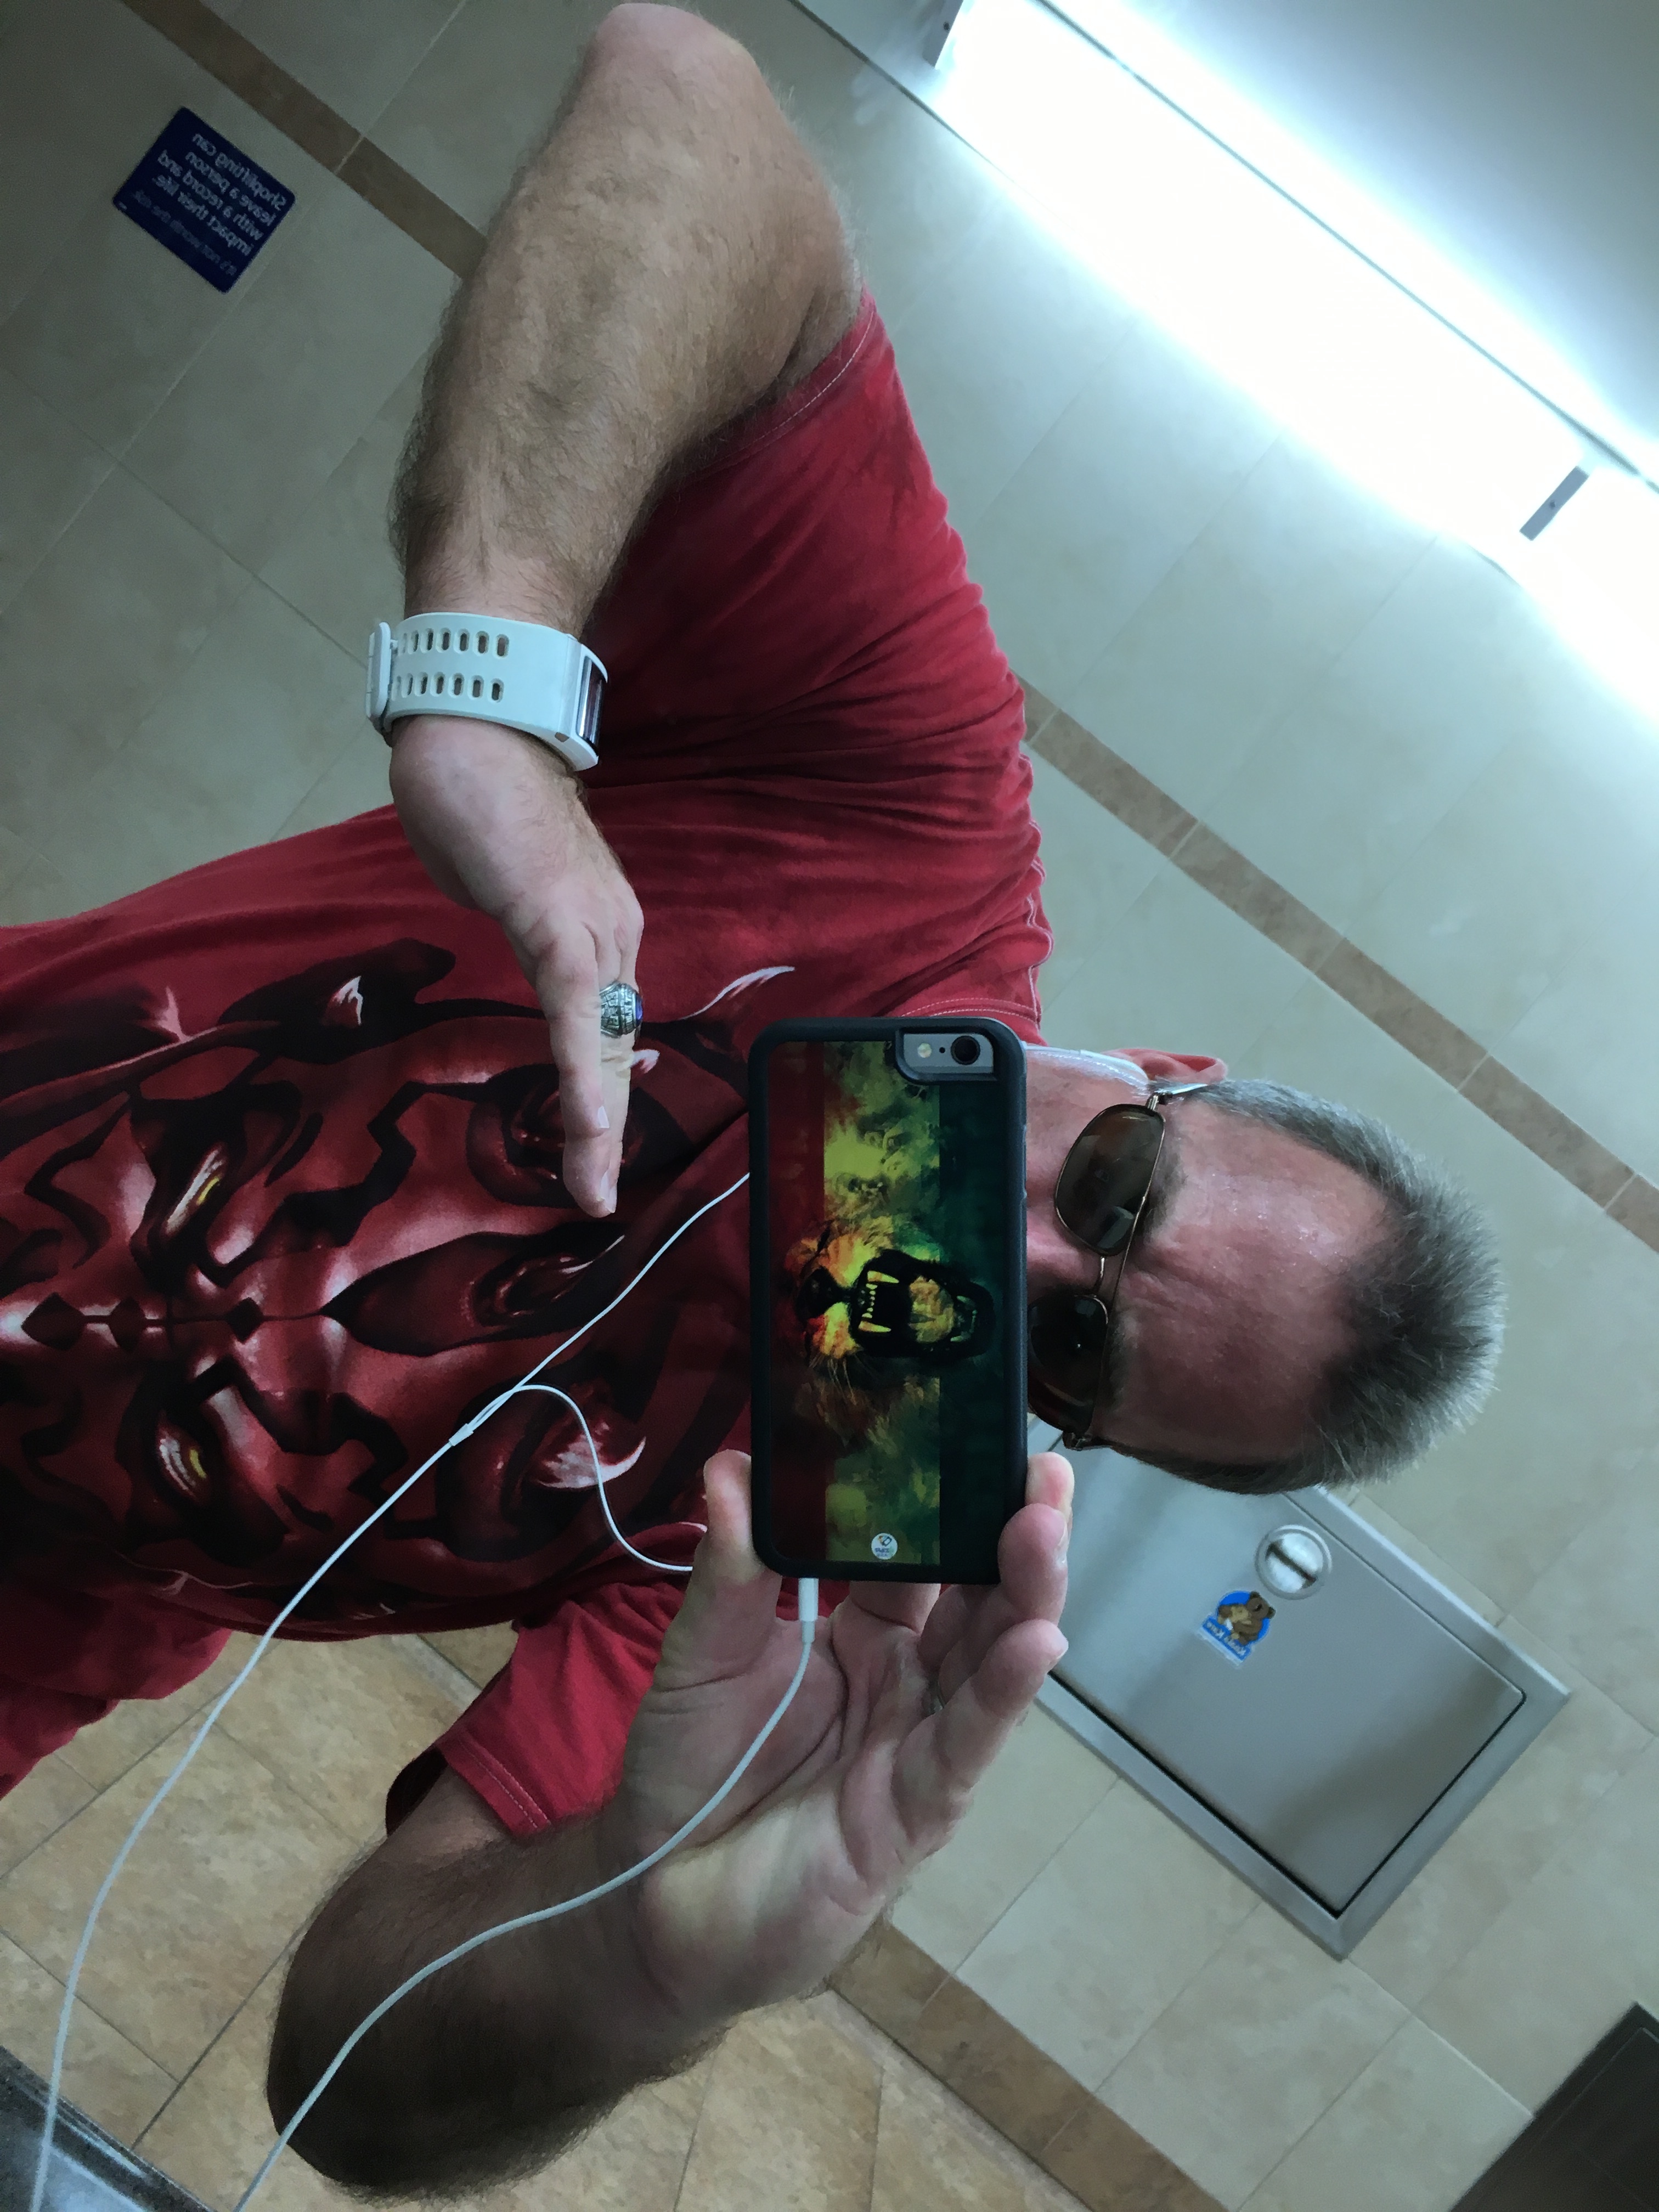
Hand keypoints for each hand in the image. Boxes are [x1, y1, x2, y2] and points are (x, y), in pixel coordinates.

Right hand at [389, 715, 642, 1215]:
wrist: (473, 718)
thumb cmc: (472, 788)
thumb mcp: (491, 876)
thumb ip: (506, 913)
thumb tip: (496, 919)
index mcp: (595, 924)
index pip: (601, 1022)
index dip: (597, 1088)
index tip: (592, 1148)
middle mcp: (610, 930)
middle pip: (611, 1044)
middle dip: (604, 1127)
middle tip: (596, 1194)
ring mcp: (592, 925)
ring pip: (600, 1040)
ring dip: (595, 1121)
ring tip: (590, 1188)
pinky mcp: (559, 920)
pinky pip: (573, 1012)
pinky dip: (580, 1075)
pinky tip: (585, 1130)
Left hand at [604, 1451, 1071, 2027]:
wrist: (653, 1897)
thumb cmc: (685, 1768)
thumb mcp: (699, 1654)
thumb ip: (728, 1570)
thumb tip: (730, 1465)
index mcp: (862, 1633)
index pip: (926, 1553)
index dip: (954, 1500)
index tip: (981, 1433)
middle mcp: (906, 1682)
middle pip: (980, 1600)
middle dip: (1017, 1535)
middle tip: (1044, 1469)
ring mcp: (917, 1746)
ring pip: (992, 1663)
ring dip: (1026, 1597)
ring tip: (1044, 1530)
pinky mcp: (913, 1813)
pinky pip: (967, 1746)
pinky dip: (1005, 1695)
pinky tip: (1037, 1644)